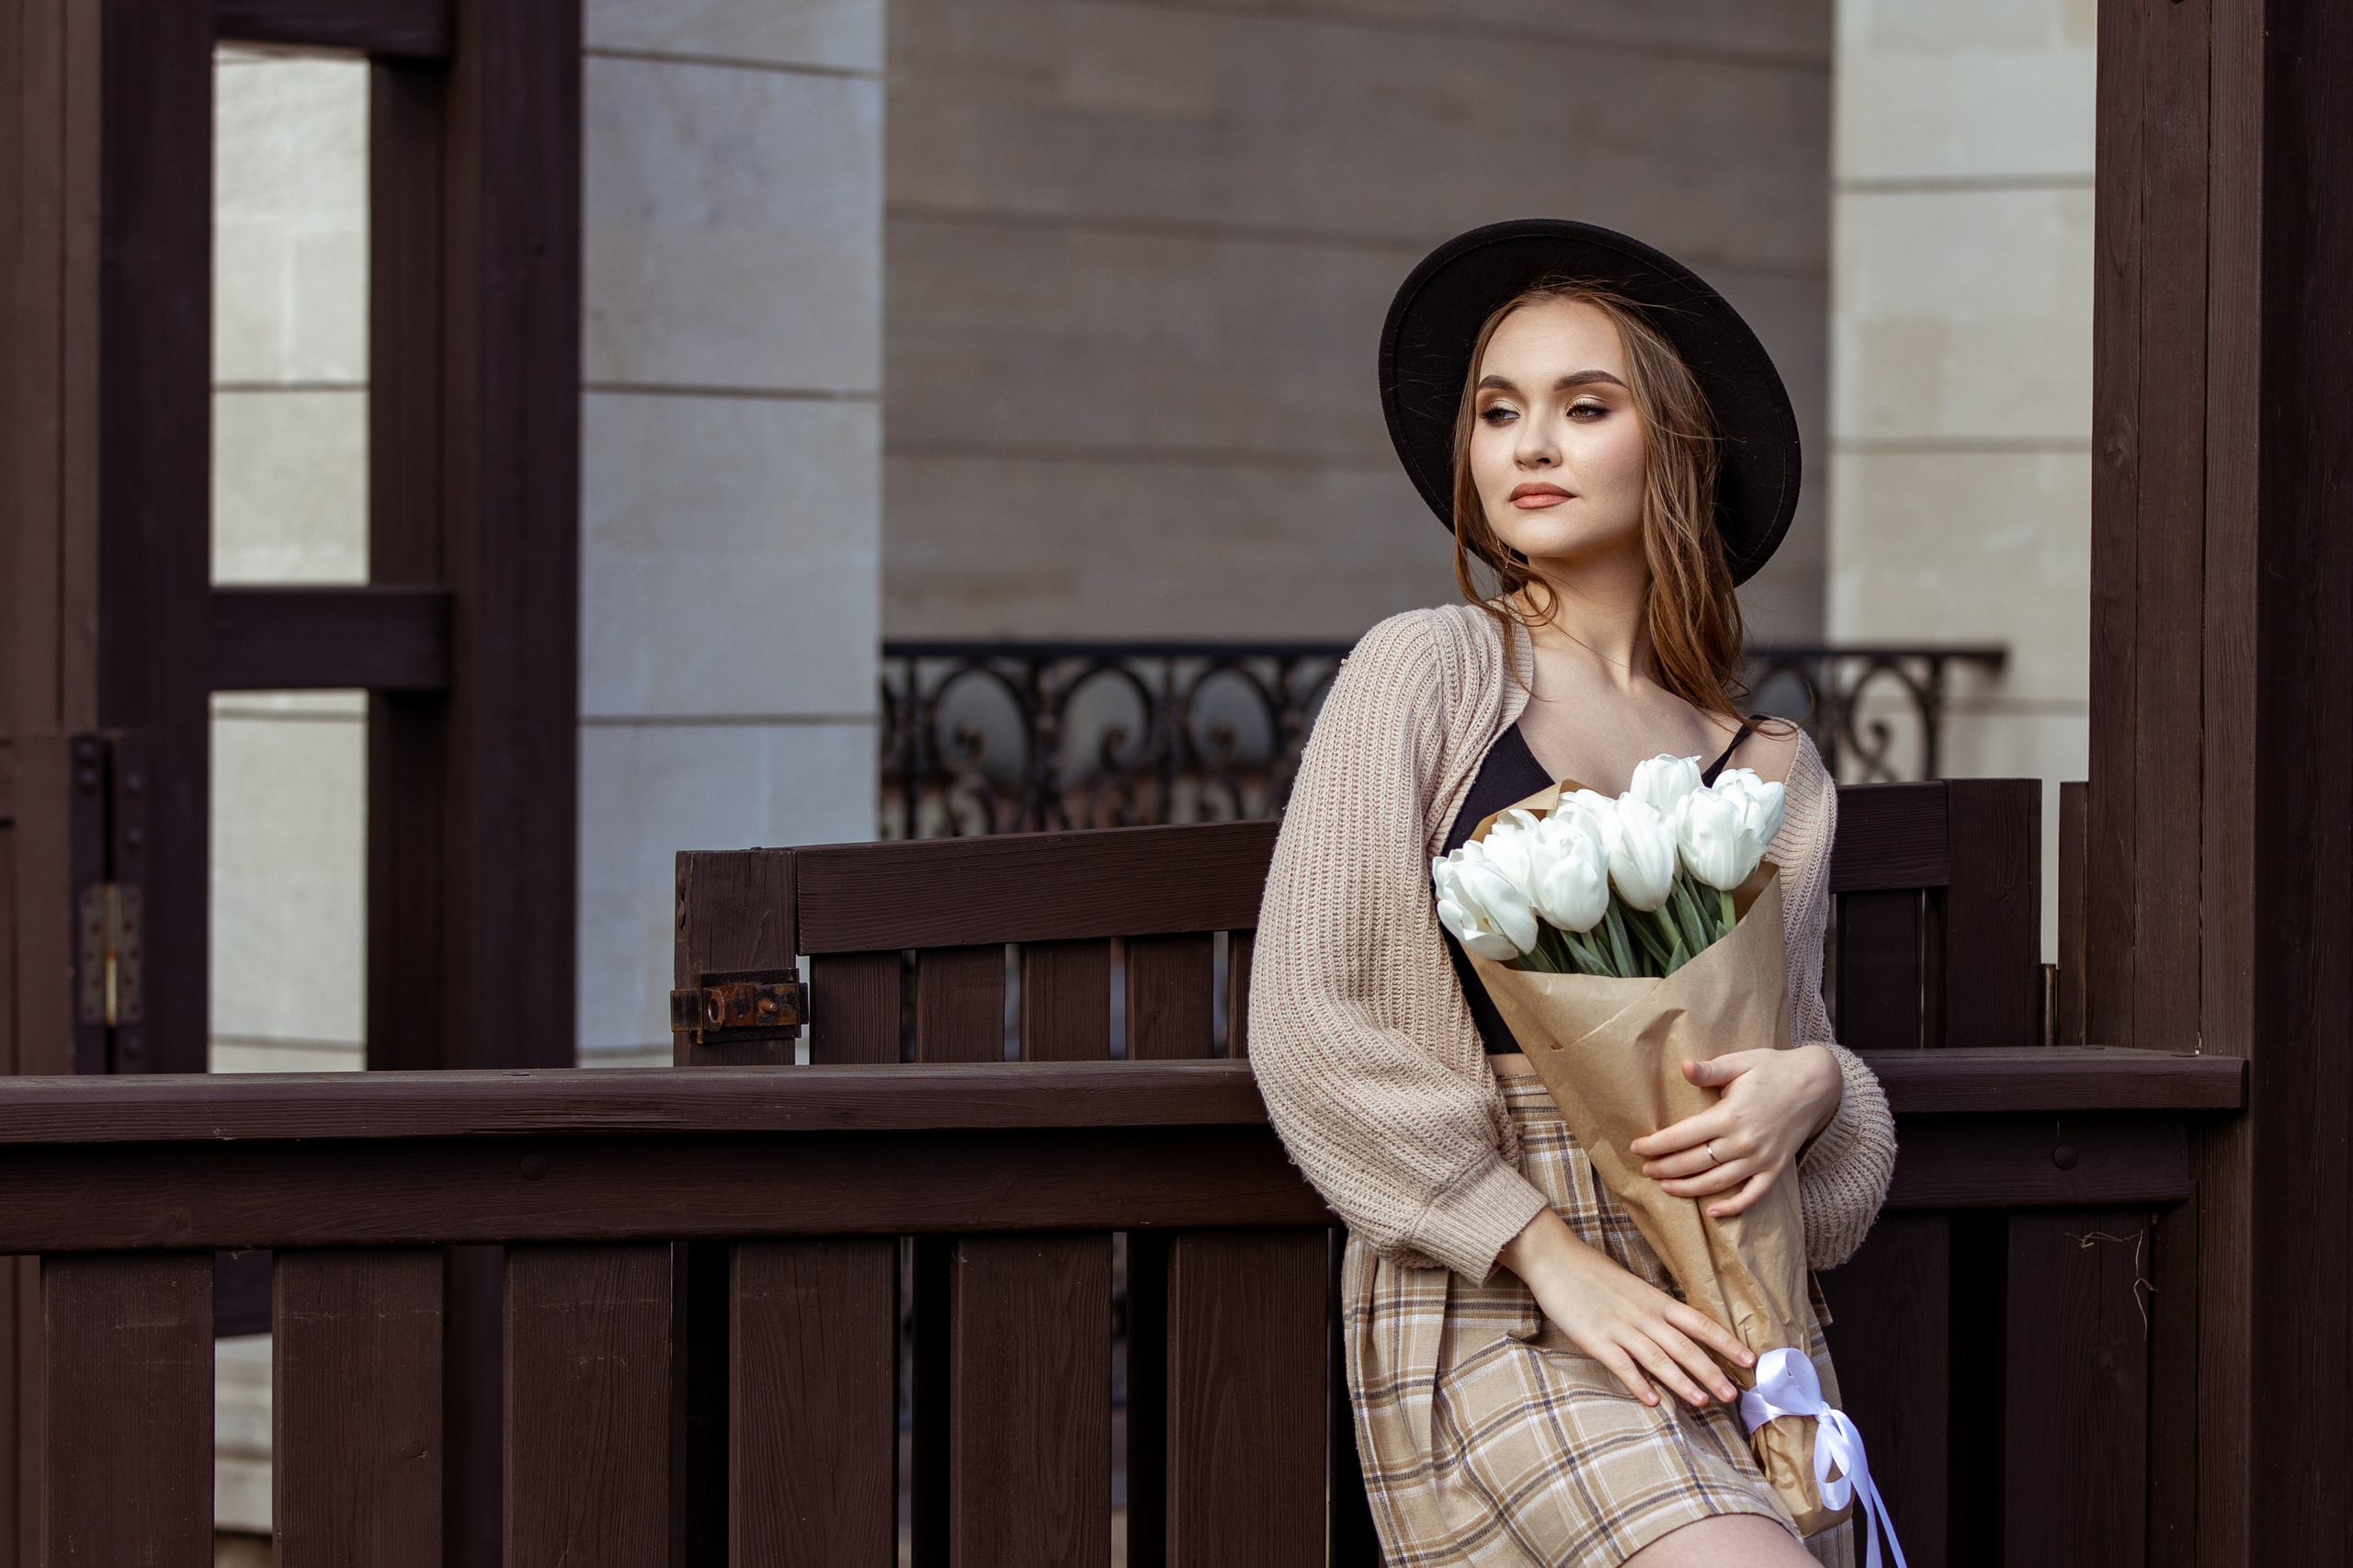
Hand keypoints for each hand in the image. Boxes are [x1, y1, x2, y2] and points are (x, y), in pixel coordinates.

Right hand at [1499, 1208, 1753, 1407]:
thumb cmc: (1592, 1271)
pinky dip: (1638, 1384)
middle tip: (1733, 1395)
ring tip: (1703, 1402)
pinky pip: (1622, 1365)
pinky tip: (1653, 1401)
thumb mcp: (1632, 1286)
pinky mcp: (1595, 1339)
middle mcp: (1644, 1315)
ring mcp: (1620, 1328)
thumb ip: (1653, 1308)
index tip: (1749, 1360)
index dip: (1726, 1342)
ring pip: (1659, 1359)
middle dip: (1711, 1372)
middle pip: (1685, 1347)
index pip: (1699, 1323)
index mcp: (1655, 1300)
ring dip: (1683, 1382)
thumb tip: (1675, 1328)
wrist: (1554, 1258)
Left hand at [1629, 1045, 1842, 1218]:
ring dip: (1688, 1189)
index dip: (1656, 1144)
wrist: (1816, 1084)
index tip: (1636, 1147)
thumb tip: (1682, 1066)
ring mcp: (1761, 1159)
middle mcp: (1744, 1142)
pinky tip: (1712, 1212)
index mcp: (1729, 1115)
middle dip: (1665, 1168)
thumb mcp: (1739, 1061)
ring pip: (1717, 1183)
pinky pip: (1753, 1195)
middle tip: (1645, 1169)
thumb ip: (1709, 1070)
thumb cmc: (1772, 1068)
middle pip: (1694, 1163)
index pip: (1682, 1136)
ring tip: (1665, 1187)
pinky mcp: (1776, 1169)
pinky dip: (1733, 1207)